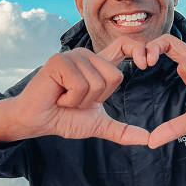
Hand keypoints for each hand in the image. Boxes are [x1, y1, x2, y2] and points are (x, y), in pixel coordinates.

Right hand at [0, 37, 150, 145]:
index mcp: (98, 65)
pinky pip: (80, 85)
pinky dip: (70, 99)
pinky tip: (58, 96)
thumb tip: (149, 139)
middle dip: (98, 98)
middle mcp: (87, 56)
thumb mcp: (98, 124)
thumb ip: (122, 130)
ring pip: (97, 83)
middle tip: (77, 99)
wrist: (37, 121)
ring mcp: (72, 56)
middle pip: (115, 76)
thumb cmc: (64, 118)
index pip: (124, 45)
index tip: (147, 63)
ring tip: (65, 98)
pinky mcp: (59, 61)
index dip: (139, 49)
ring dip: (81, 101)